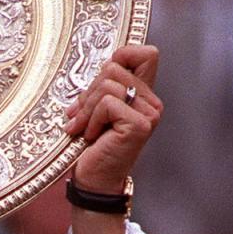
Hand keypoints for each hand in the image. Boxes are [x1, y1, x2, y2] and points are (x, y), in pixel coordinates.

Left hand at [66, 45, 161, 192]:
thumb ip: (102, 86)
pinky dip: (91, 119)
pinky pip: (107, 103)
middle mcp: (152, 102)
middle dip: (89, 92)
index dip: (121, 56)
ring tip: (83, 128)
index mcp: (144, 94)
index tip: (100, 81)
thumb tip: (94, 68)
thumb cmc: (92, 147)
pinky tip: (91, 136)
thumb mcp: (95, 109)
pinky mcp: (140, 124)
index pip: (145, 53)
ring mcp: (150, 113)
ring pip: (108, 85)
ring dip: (87, 108)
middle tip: (80, 116)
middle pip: (114, 68)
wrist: (93, 180)